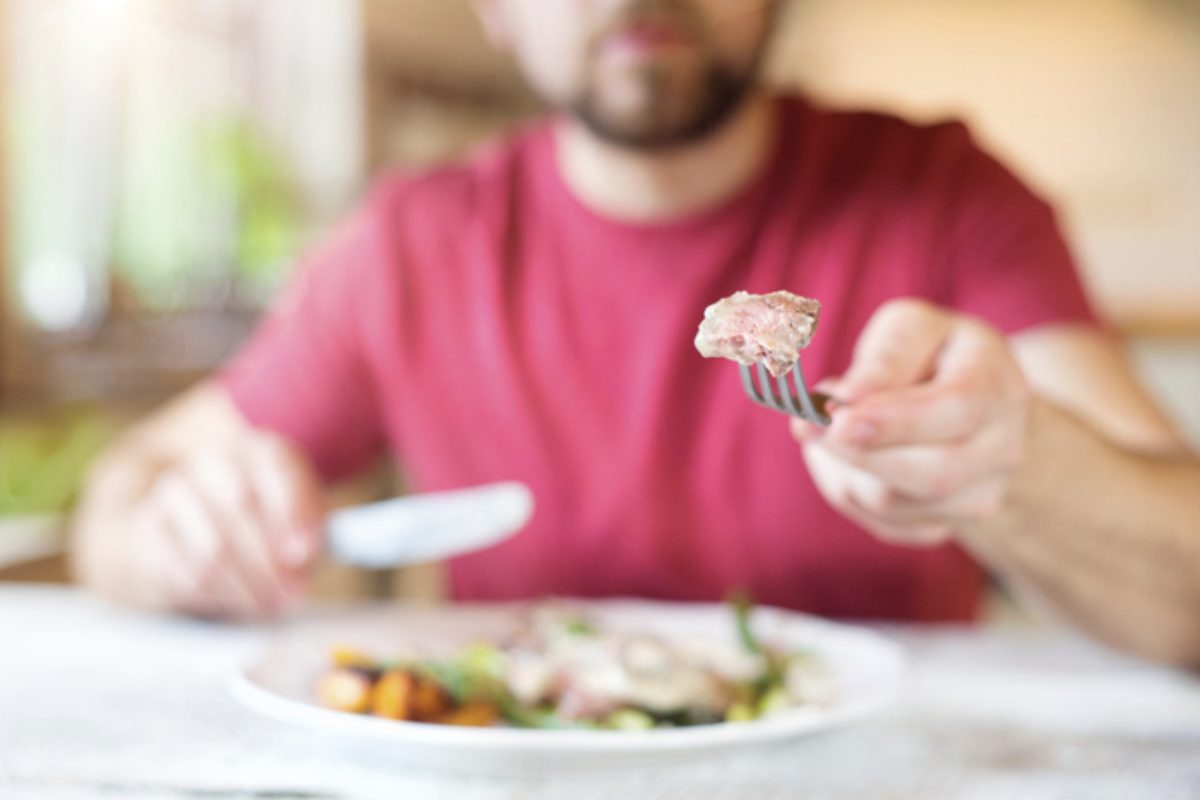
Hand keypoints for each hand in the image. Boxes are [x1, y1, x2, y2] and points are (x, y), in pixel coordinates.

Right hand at [129, 433, 324, 618]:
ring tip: (267, 604)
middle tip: (290, 594)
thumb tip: (304, 557)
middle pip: (238, 501)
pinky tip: (236, 602)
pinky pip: (183, 570)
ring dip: (244, 585)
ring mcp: (175, 492)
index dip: (292, 510)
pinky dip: (216, 596)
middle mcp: (213, 462)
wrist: (191, 525)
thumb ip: (311, 531)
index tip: (303, 554)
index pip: (275, 465)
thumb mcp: (298, 519)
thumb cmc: (264, 525)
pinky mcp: (147, 530)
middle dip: (269, 558)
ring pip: (209, 544)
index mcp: (258, 451)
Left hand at [792, 299, 1030, 545]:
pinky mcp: (950, 523)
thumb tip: (846, 397)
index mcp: (998, 384)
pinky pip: (885, 524)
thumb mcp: (912, 331)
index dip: (894, 421)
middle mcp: (1004, 447)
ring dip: (843, 469)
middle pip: (934, 474)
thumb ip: (884, 359)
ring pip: (896, 504)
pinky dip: (849, 491)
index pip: (957, 411)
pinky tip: (849, 458)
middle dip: (858, 454)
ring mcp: (982, 493)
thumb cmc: (932, 355)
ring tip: (828, 431)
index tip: (837, 418)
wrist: (975, 402)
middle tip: (805, 426)